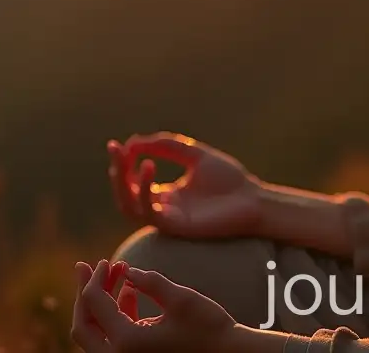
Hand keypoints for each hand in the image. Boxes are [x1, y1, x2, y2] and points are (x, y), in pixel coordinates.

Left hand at [71, 258, 236, 352]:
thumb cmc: (207, 326)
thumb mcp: (181, 298)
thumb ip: (150, 282)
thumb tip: (127, 272)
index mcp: (127, 342)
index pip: (96, 305)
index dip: (96, 278)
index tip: (109, 260)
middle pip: (83, 326)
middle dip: (84, 294)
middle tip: (84, 267)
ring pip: (95, 334)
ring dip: (99, 302)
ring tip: (115, 272)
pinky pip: (112, 337)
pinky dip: (115, 313)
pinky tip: (129, 291)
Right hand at [108, 132, 263, 238]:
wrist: (253, 198)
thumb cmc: (228, 179)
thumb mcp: (194, 154)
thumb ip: (167, 146)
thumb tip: (134, 141)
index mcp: (167, 194)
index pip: (133, 182)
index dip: (122, 164)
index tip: (116, 144)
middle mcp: (163, 208)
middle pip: (126, 196)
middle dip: (117, 173)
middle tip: (116, 150)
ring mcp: (168, 219)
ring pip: (130, 208)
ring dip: (124, 184)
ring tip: (129, 158)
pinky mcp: (176, 226)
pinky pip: (150, 213)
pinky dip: (144, 190)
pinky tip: (149, 166)